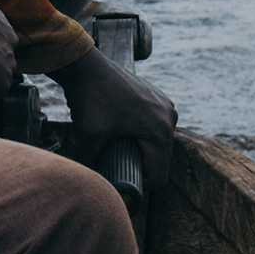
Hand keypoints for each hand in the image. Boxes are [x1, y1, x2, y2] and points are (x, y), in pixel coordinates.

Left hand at [49, 46, 177, 188]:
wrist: (85, 65)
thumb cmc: (89, 98)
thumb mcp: (88, 136)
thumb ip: (91, 163)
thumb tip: (91, 185)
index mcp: (160, 131)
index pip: (159, 177)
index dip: (140, 188)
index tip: (119, 184)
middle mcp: (169, 118)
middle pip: (160, 160)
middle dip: (141, 168)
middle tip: (115, 168)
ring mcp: (165, 104)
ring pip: (157, 142)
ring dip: (141, 150)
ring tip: (118, 150)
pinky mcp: (157, 96)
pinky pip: (154, 124)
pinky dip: (141, 132)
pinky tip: (123, 133)